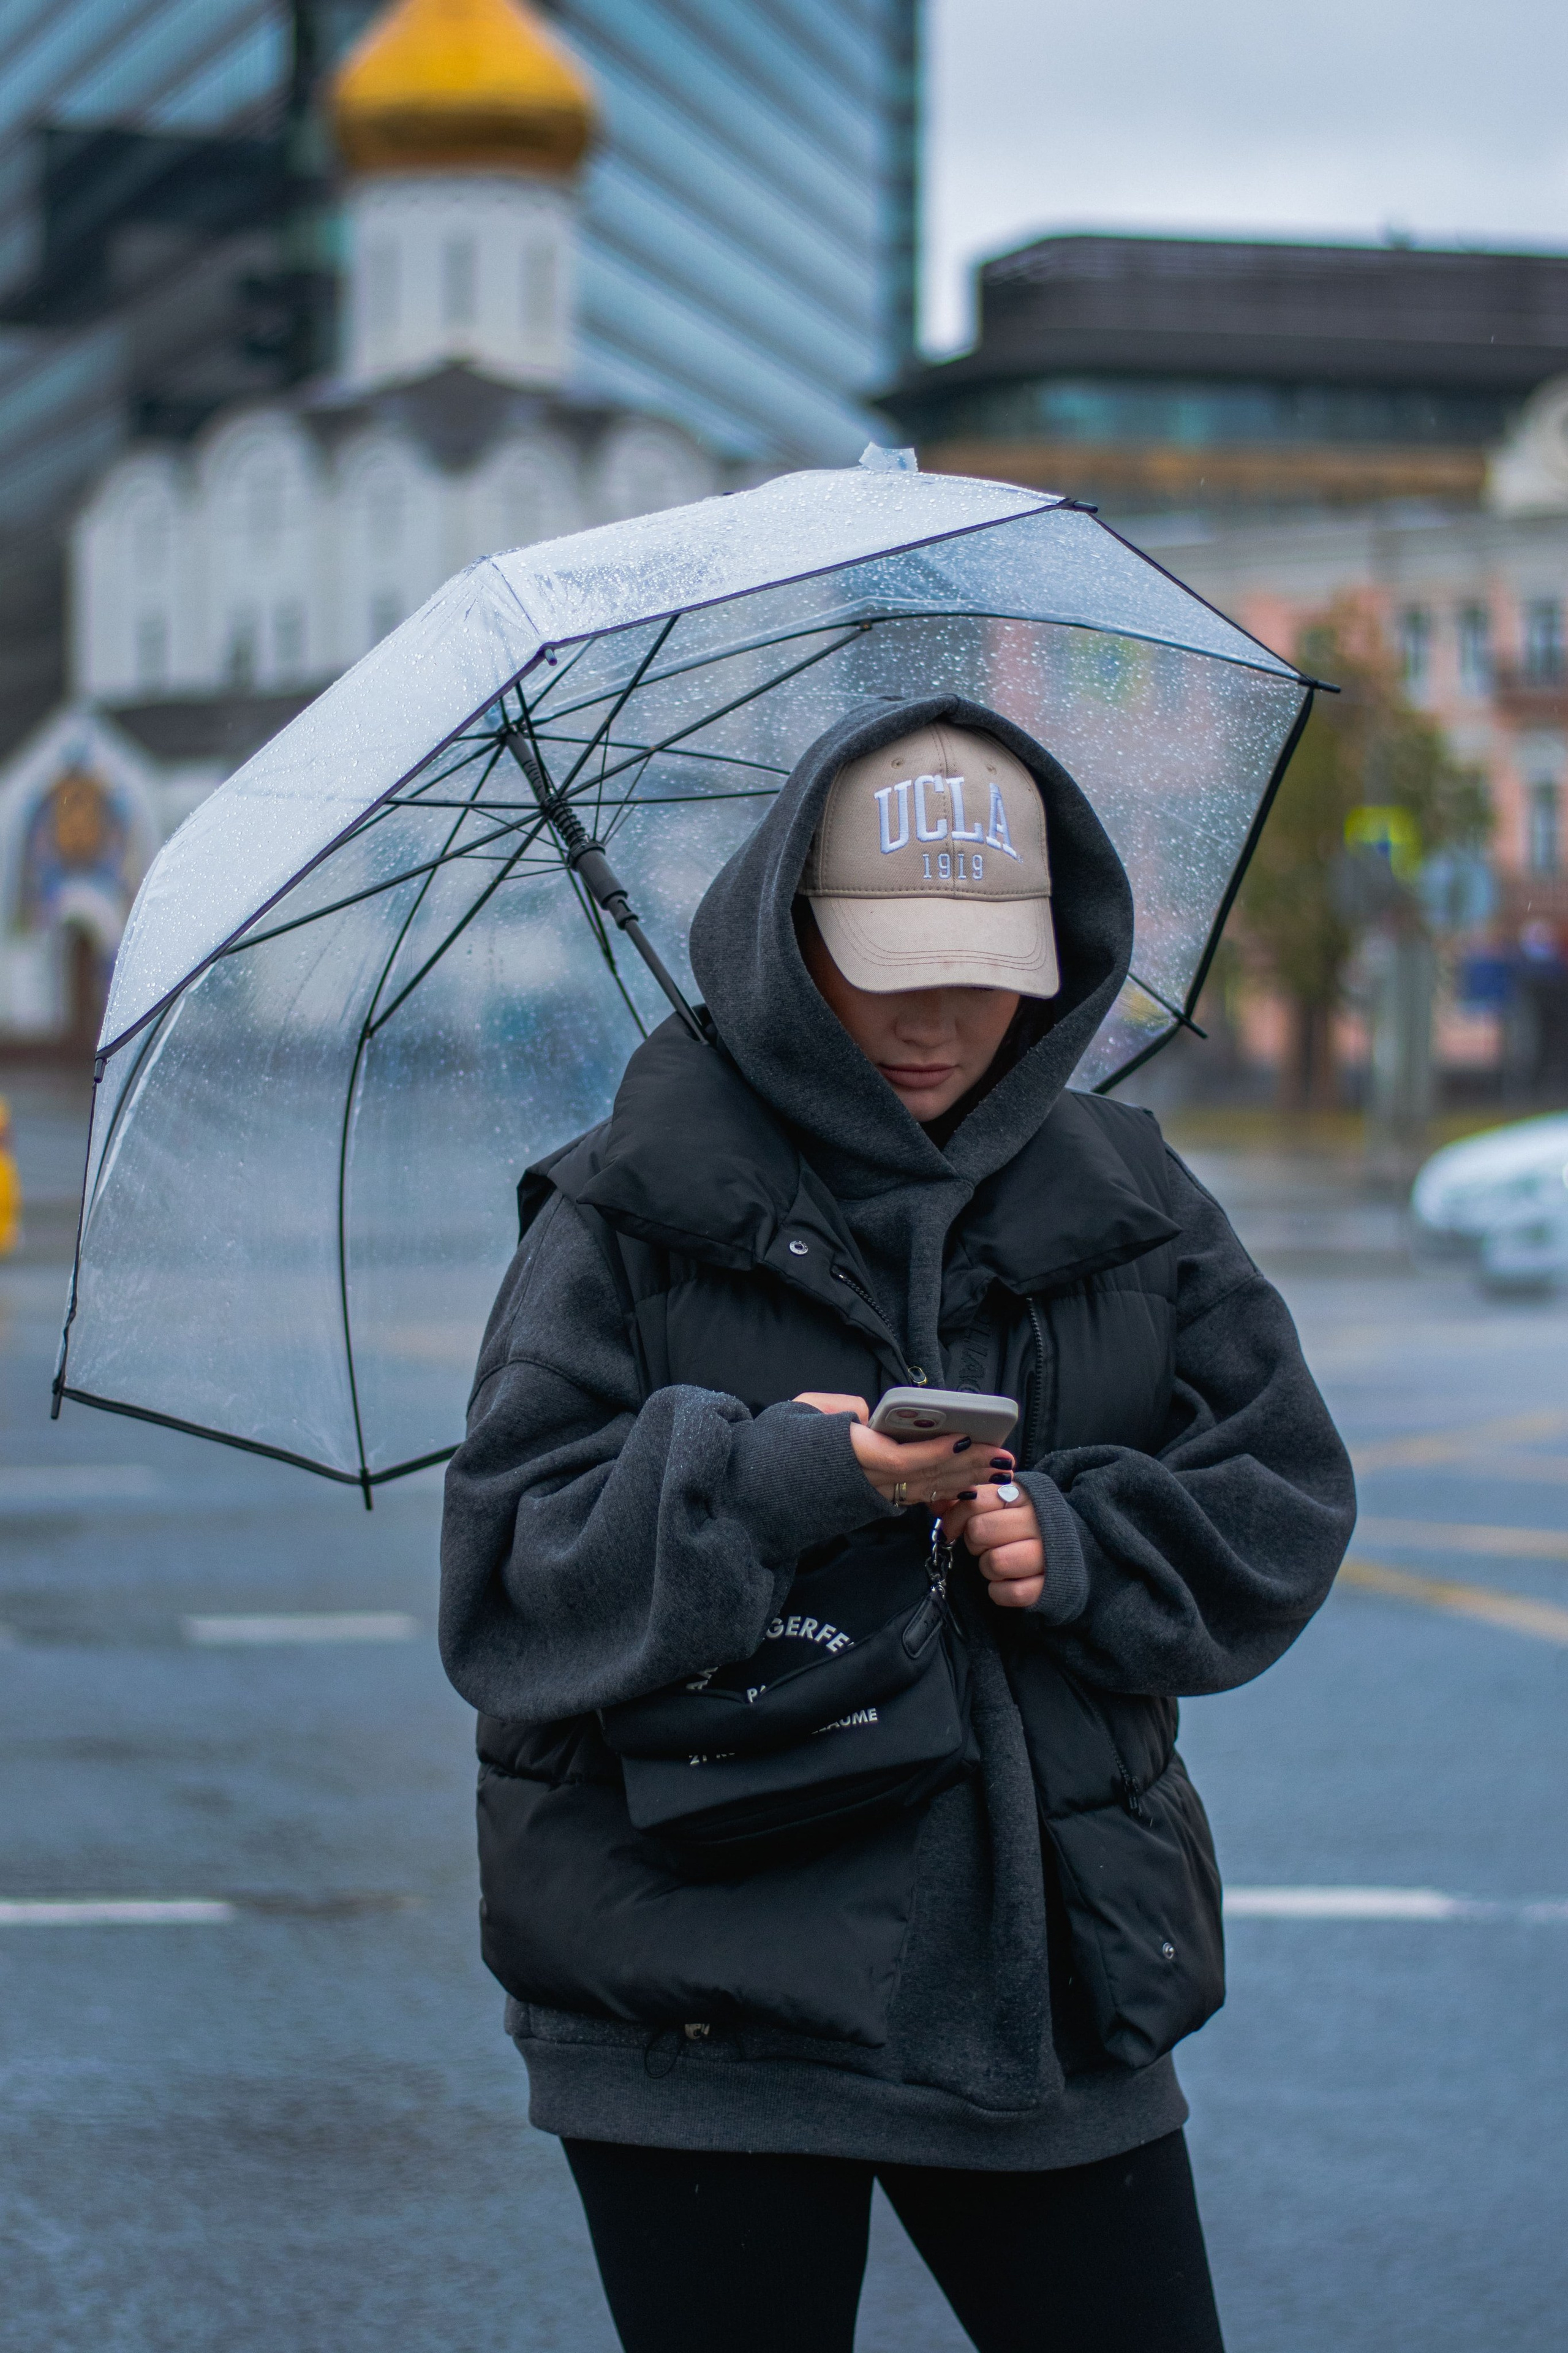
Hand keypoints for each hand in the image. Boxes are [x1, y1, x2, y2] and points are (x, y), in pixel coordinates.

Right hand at [793, 1394, 1013, 1509]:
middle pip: (924, 1478)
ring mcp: (868, 1498)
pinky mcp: (870, 1506)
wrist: (754, 1492)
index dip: (936, 1452)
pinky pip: (913, 1499)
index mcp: (846, 1456)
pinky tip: (968, 1484)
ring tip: (995, 1469)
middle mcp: (862, 1483)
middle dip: (966, 1466)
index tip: (965, 1437)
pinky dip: (944, 1491)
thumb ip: (840, 1408)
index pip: (900, 1460)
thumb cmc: (776, 1445)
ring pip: (924, 1492)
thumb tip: (871, 1414)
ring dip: (963, 1481)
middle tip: (1001, 1455)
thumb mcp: (801, 1412)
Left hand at [940, 1482, 1045, 1607]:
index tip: (954, 1528)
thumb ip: (969, 1500)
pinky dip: (1000, 1591)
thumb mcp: (1001, 1503)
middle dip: (974, 1542)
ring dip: (988, 1567)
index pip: (975, 1501)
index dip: (956, 1517)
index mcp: (1023, 1496)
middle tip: (986, 1544)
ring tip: (1000, 1561)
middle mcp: (1038, 1521)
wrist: (1070, 1550)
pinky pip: (1009, 1593)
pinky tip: (1008, 1580)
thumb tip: (936, 1503)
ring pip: (994, 1562)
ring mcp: (1047, 1555)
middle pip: (979, 1531)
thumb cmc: (1023, 1524)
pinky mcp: (1048, 1586)